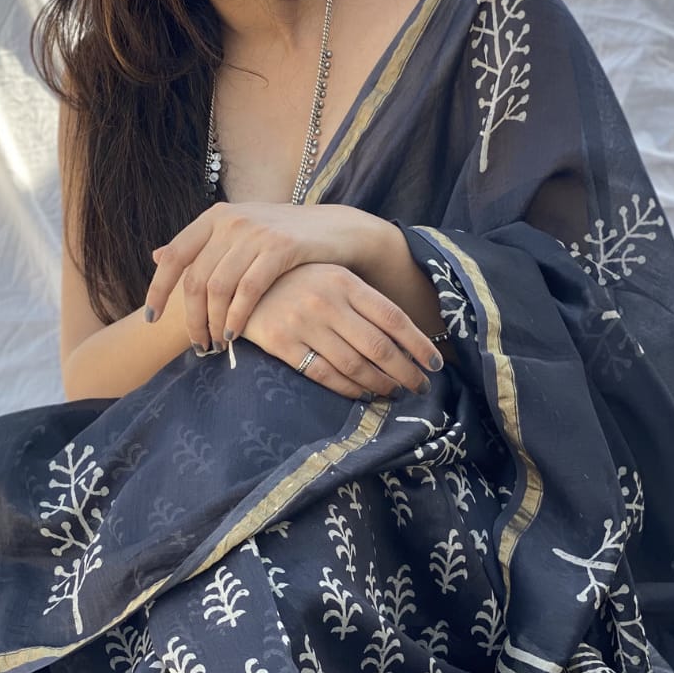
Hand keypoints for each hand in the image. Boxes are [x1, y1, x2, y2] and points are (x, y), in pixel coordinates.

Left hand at [142, 201, 389, 350]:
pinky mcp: (281, 247)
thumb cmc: (285, 239)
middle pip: (195, 278)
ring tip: (216, 345)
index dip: (158, 289)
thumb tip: (156, 255)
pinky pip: (248, 290)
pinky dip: (237, 317)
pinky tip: (235, 336)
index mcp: (215, 217)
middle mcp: (231, 220)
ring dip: (214, 322)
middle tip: (197, 344)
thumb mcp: (239, 233)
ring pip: (219, 288)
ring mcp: (256, 232)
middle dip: (191, 318)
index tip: (151, 318)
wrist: (336, 230)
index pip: (174, 256)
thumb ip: (201, 245)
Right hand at [241, 263, 440, 398]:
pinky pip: (326, 376)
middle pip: (378, 347)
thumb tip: (408, 341)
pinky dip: (350, 390)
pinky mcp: (282, 344)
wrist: (237, 284)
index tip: (435, 364)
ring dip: (380, 384)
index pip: (393, 317)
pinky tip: (364, 394)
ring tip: (394, 392)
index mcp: (344, 280)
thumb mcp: (331, 278)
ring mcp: (302, 323)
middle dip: (405, 372)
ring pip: (355, 366)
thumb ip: (363, 301)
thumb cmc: (296, 283)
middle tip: (419, 387)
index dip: (418, 344)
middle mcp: (326, 301)